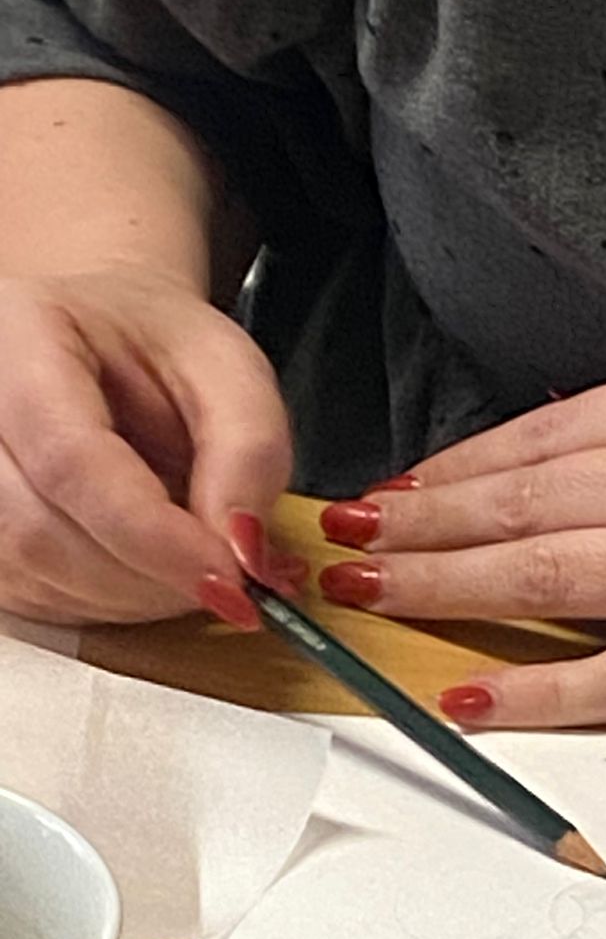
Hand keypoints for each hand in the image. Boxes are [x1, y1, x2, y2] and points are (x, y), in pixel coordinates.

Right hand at [0, 267, 301, 628]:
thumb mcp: (229, 371)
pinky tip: (146, 567)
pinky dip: (106, 603)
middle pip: (41, 533)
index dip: (155, 538)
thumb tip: (245, 555)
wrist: (99, 336)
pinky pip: (31, 595)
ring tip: (190, 557)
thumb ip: (249, 452)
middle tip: (228, 576)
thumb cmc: (158, 347)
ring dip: (133, 596)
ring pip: (33, 574)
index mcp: (21, 340)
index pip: (71, 463)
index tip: (232, 583)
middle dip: (151, 577)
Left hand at [317, 363, 605, 724]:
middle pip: (518, 505)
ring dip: (447, 589)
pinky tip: (473, 696)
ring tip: (373, 595)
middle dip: (416, 526)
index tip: (392, 489)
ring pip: (546, 580)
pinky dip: (543, 690)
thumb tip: (563, 464)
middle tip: (337, 542)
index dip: (450, 470)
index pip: (536, 438)